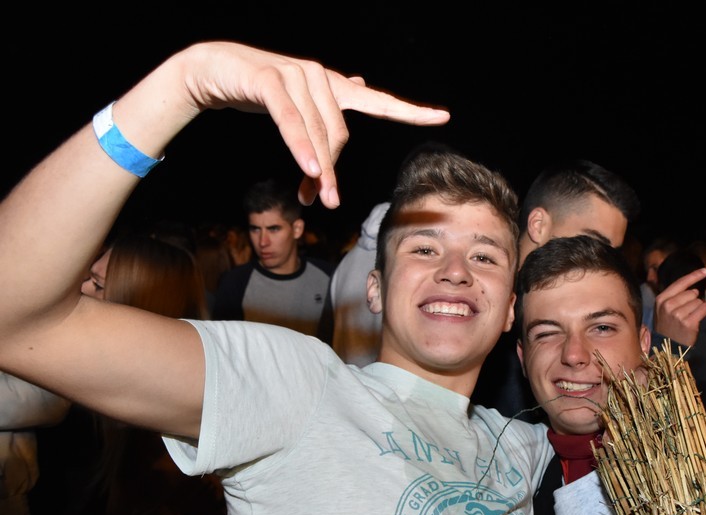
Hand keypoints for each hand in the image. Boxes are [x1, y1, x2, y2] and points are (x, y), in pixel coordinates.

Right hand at [150, 42, 450, 207]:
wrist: (209, 68)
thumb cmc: (256, 88)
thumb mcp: (296, 104)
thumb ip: (327, 104)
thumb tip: (362, 84)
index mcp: (332, 85)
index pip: (378, 100)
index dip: (410, 110)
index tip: (443, 116)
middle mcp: (320, 77)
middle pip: (339, 135)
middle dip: (332, 171)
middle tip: (322, 201)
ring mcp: (296, 75)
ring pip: (317, 133)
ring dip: (317, 169)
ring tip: (314, 198)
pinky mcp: (269, 79)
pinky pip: (291, 120)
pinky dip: (300, 146)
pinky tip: (310, 170)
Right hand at [653, 268, 705, 346]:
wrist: (667, 349)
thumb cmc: (667, 328)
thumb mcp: (663, 310)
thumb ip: (674, 297)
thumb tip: (694, 288)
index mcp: (661, 300)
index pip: (680, 283)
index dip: (694, 275)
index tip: (705, 270)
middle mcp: (668, 305)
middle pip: (691, 293)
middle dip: (694, 300)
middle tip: (689, 312)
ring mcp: (678, 314)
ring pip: (698, 301)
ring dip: (699, 307)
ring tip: (693, 317)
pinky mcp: (688, 323)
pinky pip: (705, 307)